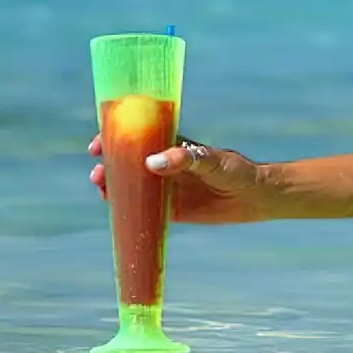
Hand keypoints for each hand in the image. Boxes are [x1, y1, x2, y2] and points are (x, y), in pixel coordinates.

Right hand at [88, 135, 275, 223]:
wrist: (255, 197)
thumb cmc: (236, 170)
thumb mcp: (213, 160)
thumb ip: (186, 158)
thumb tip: (152, 163)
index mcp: (171, 147)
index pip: (136, 139)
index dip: (114, 139)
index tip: (98, 144)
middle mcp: (164, 166)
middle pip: (126, 164)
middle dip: (107, 166)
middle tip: (98, 173)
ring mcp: (165, 189)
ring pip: (130, 187)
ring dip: (112, 188)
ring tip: (102, 189)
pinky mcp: (170, 211)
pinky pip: (143, 211)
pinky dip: (127, 211)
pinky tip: (116, 213)